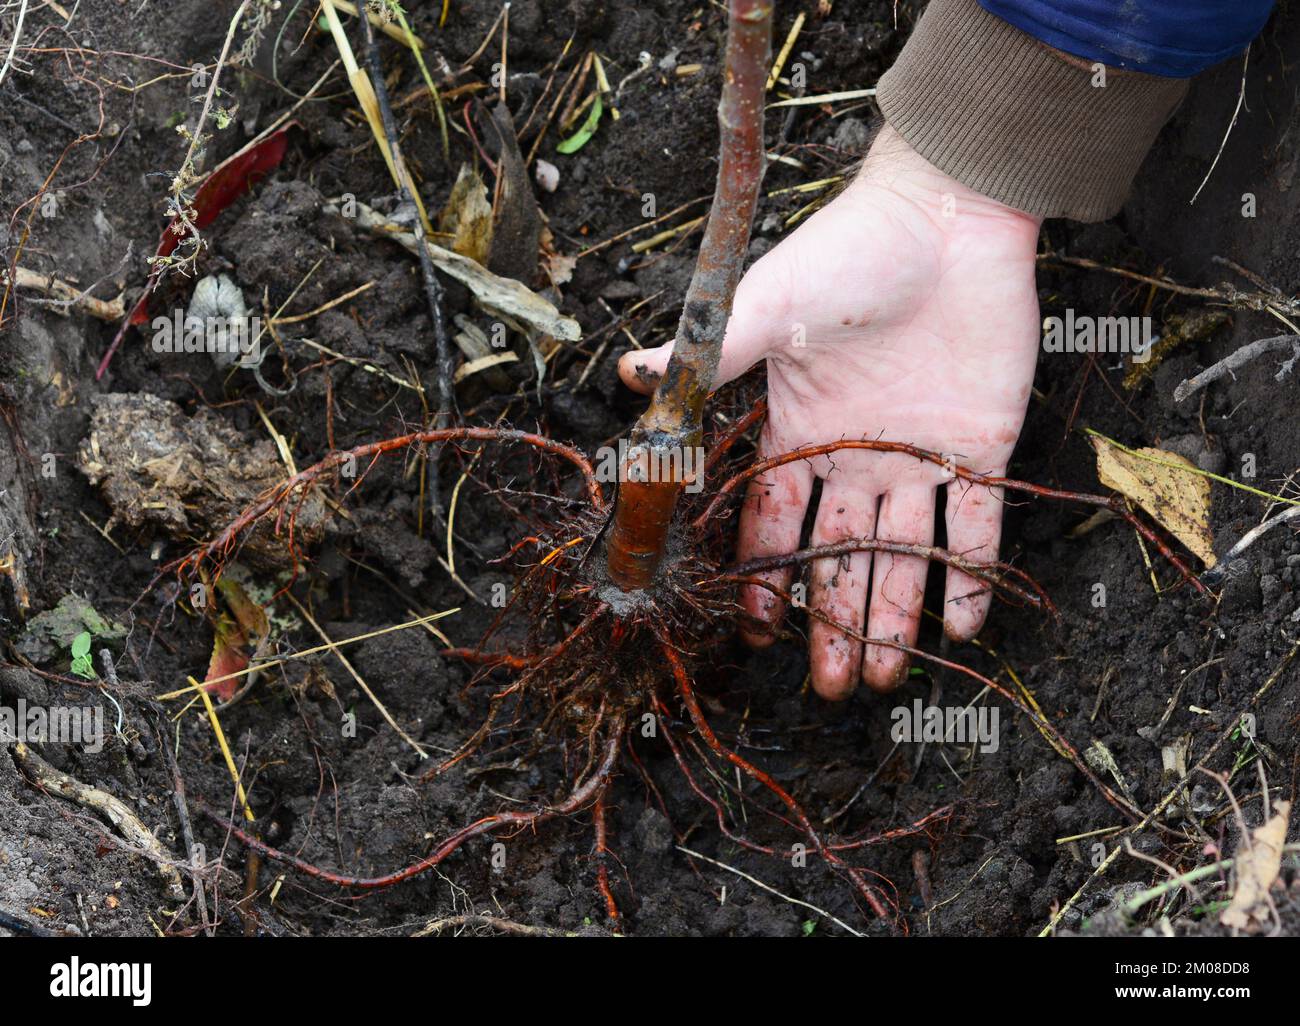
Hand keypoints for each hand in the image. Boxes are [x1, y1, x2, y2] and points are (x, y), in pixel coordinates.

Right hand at [618, 124, 1042, 698]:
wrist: (946, 217)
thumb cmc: (849, 254)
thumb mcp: (769, 308)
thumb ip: (707, 356)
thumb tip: (628, 374)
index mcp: (799, 430)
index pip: (773, 521)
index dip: (765, 576)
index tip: (756, 631)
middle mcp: (854, 455)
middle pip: (837, 556)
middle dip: (830, 621)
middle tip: (826, 686)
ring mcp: (917, 455)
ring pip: (902, 555)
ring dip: (892, 616)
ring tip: (881, 678)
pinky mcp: (979, 446)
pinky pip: (977, 524)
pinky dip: (970, 575)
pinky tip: (961, 628)